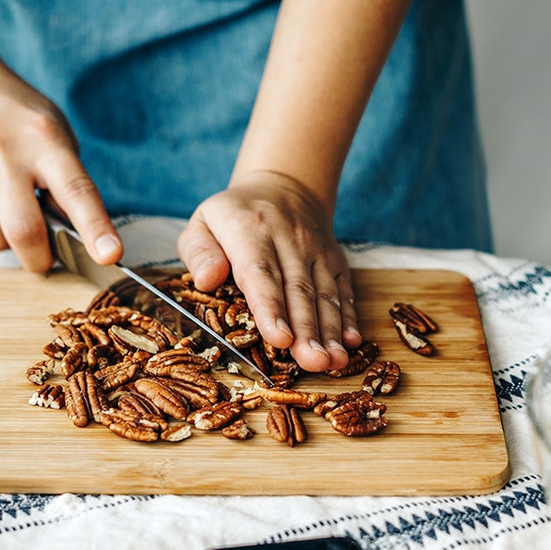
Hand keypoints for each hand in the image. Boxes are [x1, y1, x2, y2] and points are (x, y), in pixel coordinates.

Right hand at [0, 49, 122, 271]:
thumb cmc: (15, 115)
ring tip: (8, 210)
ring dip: (7, 240)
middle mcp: (3, 155)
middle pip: (24, 232)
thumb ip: (67, 181)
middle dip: (40, 258)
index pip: (76, 191)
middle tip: (45, 255)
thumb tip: (74, 238)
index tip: (109, 256)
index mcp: (44, 140)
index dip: (95, 228)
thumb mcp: (53, 133)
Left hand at [177, 171, 362, 372]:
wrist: (284, 187)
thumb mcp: (203, 221)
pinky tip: (351, 343)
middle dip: (306, 330)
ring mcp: (315, 250)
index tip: (279, 338)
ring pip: (324, 293)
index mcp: (249, 231)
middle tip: (311, 362)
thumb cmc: (234, 216)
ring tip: (333, 362)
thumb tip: (206, 280)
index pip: (261, 273)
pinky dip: (348, 317)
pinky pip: (342, 289)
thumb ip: (199, 251)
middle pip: (298, 290)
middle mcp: (288, 240)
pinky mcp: (334, 260)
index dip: (271, 307)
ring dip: (330, 331)